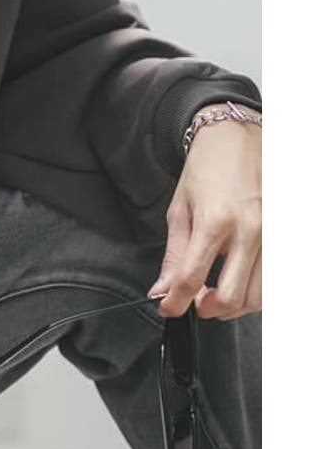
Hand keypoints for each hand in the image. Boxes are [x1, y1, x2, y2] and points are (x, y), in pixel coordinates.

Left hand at [149, 104, 261, 320]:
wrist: (237, 139)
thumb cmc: (207, 168)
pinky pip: (271, 282)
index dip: (176, 302)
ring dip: (232, 306)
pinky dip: (252, 292)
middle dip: (207, 309)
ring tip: (214, 294)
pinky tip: (236, 280)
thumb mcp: (180, 208)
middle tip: (193, 302)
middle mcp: (250, 231)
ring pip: (257, 297)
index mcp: (215, 221)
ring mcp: (273, 235)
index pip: (193, 277)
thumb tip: (163, 288)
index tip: (167, 308)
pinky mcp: (286, 236)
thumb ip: (174, 253)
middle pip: (231, 297)